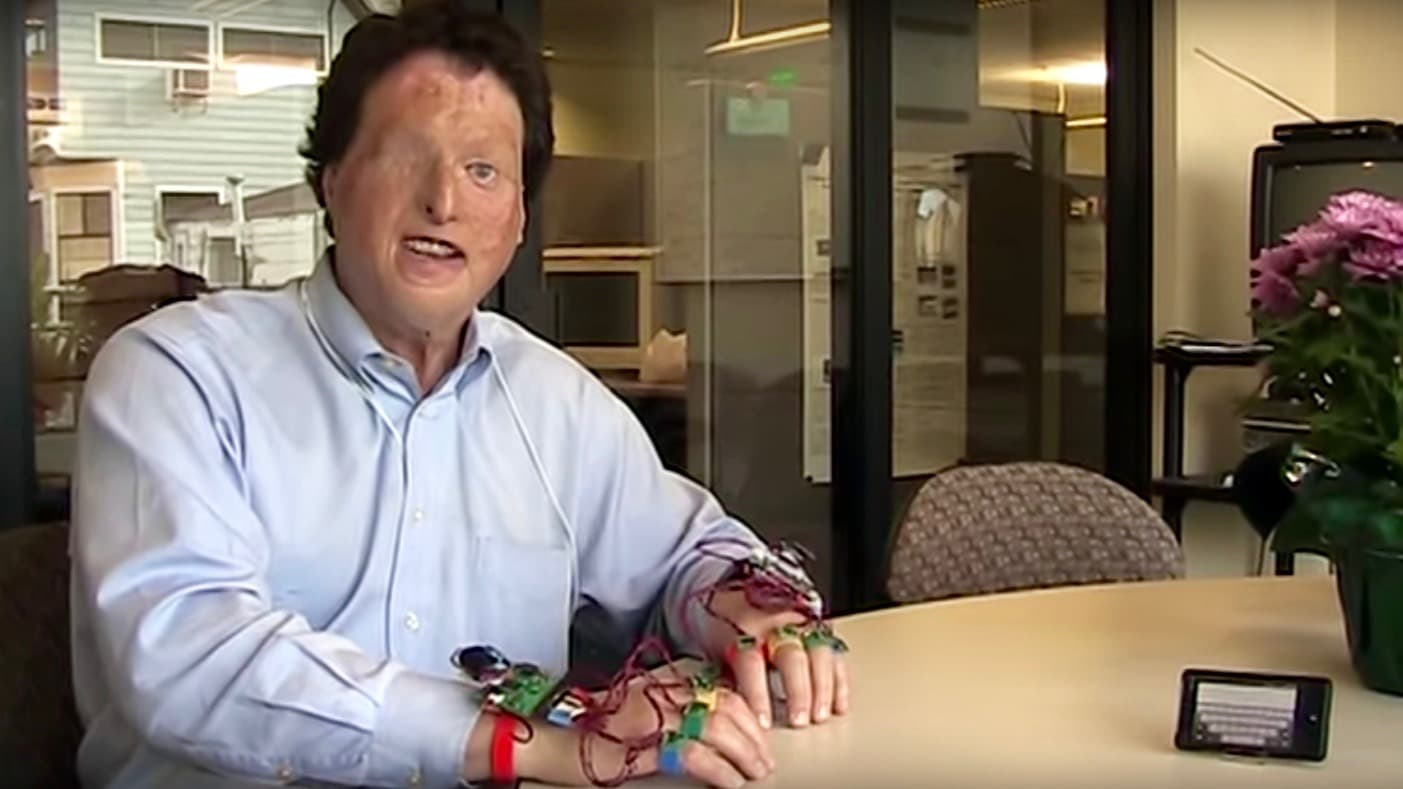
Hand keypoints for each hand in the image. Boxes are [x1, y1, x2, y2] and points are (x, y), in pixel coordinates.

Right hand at [519, 662, 774, 787]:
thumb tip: (713, 727)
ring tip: (754, 772)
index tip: (760, 733)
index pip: (720, 689)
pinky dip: (720, 771)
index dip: (747, 712)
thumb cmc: (591, 728)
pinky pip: (696, 755)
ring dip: (743, 753)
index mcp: (664, 680)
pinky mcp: (645, 742)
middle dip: (752, 735)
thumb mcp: (639, 709)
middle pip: (725, 707)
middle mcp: (662, 690)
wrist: (549, 736)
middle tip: (763, 759)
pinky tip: (730, 783)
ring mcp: (654, 713)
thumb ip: (673, 709)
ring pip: (717, 727)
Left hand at [705, 590, 850, 729]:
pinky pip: (834, 653)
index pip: (751, 661)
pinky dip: (839, 681)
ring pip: (819, 653)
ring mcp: (800, 624)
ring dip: (823, 688)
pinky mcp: (819, 628)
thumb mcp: (714, 648)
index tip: (763, 722)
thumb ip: (725, 676)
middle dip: (798, 691)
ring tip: (820, 716)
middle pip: (792, 656)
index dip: (758, 693)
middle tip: (799, 721)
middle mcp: (774, 624)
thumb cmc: (724, 627)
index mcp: (743, 629)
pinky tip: (838, 705)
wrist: (736, 595)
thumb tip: (730, 712)